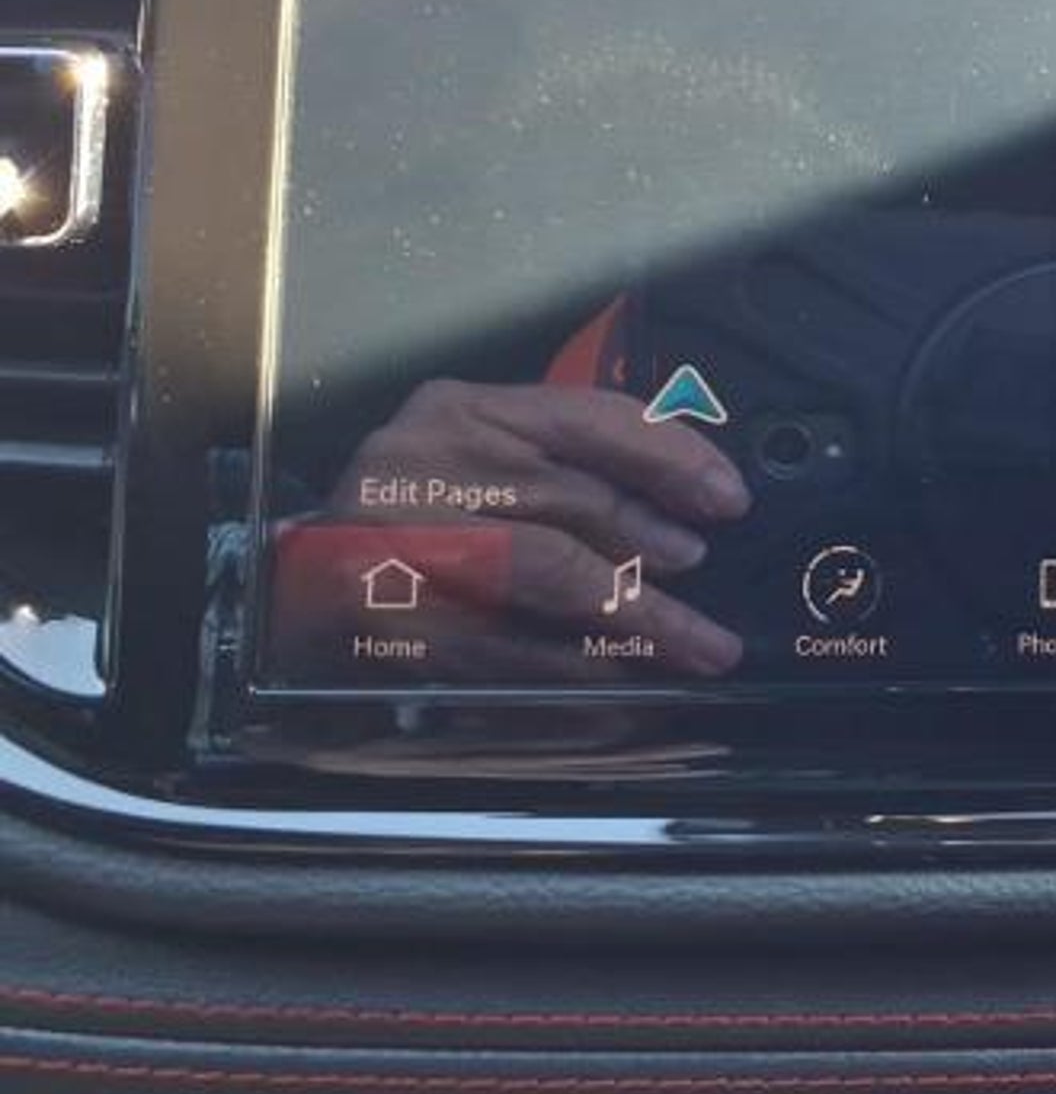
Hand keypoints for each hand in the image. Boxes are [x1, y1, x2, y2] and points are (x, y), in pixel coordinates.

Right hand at [277, 381, 751, 680]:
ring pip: (549, 569)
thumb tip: (686, 508)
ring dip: (636, 612)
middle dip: (655, 542)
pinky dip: (573, 667)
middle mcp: (427, 461)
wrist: (290, 586)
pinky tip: (624, 683)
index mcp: (463, 410)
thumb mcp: (481, 461)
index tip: (728, 498)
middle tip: (706, 573)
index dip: (672, 457)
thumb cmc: (412, 520)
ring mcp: (399, 539)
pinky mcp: (386, 616)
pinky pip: (505, 643)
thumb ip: (569, 468)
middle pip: (575, 497)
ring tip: (693, 640)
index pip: (590, 417)